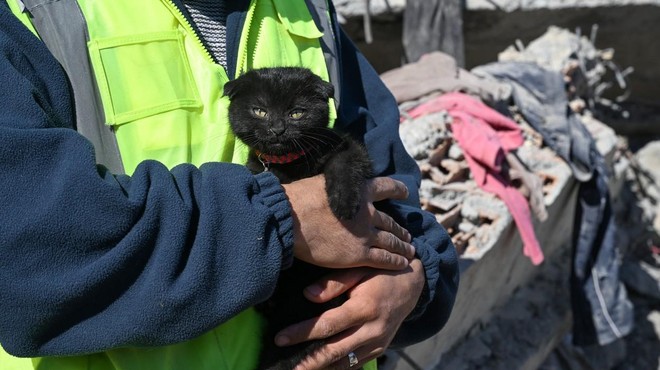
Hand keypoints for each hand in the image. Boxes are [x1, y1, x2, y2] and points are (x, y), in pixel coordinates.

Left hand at [275, 259, 424, 369]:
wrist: (413, 285)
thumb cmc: (381, 273)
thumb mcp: (359, 270)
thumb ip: (333, 283)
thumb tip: (307, 295)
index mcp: (365, 308)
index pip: (327, 325)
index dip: (302, 333)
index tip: (280, 337)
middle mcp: (373, 330)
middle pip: (335, 351)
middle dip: (308, 361)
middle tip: (286, 366)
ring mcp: (378, 343)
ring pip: (345, 362)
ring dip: (321, 368)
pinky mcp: (380, 349)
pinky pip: (356, 363)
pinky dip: (338, 367)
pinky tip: (321, 368)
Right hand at [282, 176, 414, 269]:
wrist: (291, 220)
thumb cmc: (300, 199)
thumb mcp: (325, 183)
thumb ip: (339, 189)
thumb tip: (337, 189)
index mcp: (359, 190)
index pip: (385, 187)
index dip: (397, 190)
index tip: (405, 193)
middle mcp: (367, 212)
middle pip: (390, 222)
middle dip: (400, 229)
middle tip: (408, 235)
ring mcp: (366, 234)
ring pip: (392, 241)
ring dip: (402, 246)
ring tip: (409, 250)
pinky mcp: (360, 254)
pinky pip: (384, 259)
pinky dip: (396, 261)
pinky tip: (402, 264)